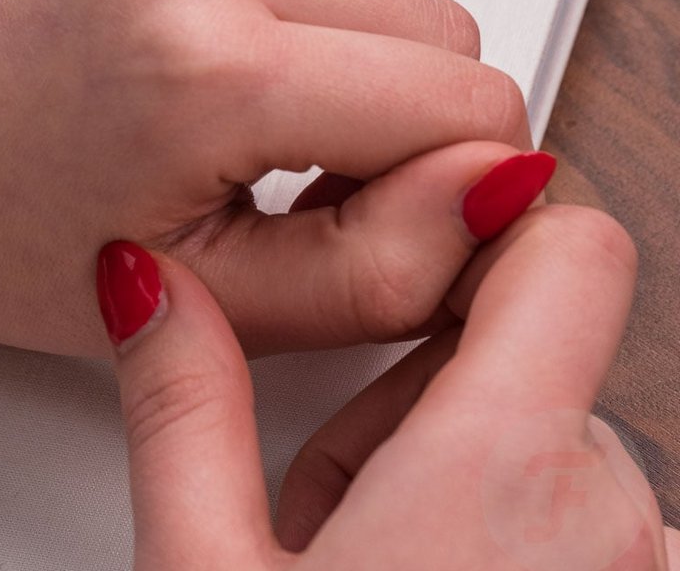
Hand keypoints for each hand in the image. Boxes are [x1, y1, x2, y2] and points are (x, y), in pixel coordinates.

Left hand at [0, 0, 532, 357]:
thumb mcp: (192, 295)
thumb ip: (381, 265)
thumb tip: (496, 181)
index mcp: (207, 67)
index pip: (468, 97)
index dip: (424, 165)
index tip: (337, 188)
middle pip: (424, 4)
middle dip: (363, 85)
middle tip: (243, 135)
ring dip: (310, 1)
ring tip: (193, 61)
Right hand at [100, 204, 678, 568]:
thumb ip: (182, 397)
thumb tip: (147, 280)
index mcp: (500, 468)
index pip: (568, 243)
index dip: (489, 224)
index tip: (406, 256)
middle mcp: (612, 516)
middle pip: (537, 358)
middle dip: (432, 397)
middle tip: (334, 498)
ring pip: (559, 452)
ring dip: (466, 481)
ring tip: (368, 568)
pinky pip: (589, 532)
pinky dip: (511, 545)